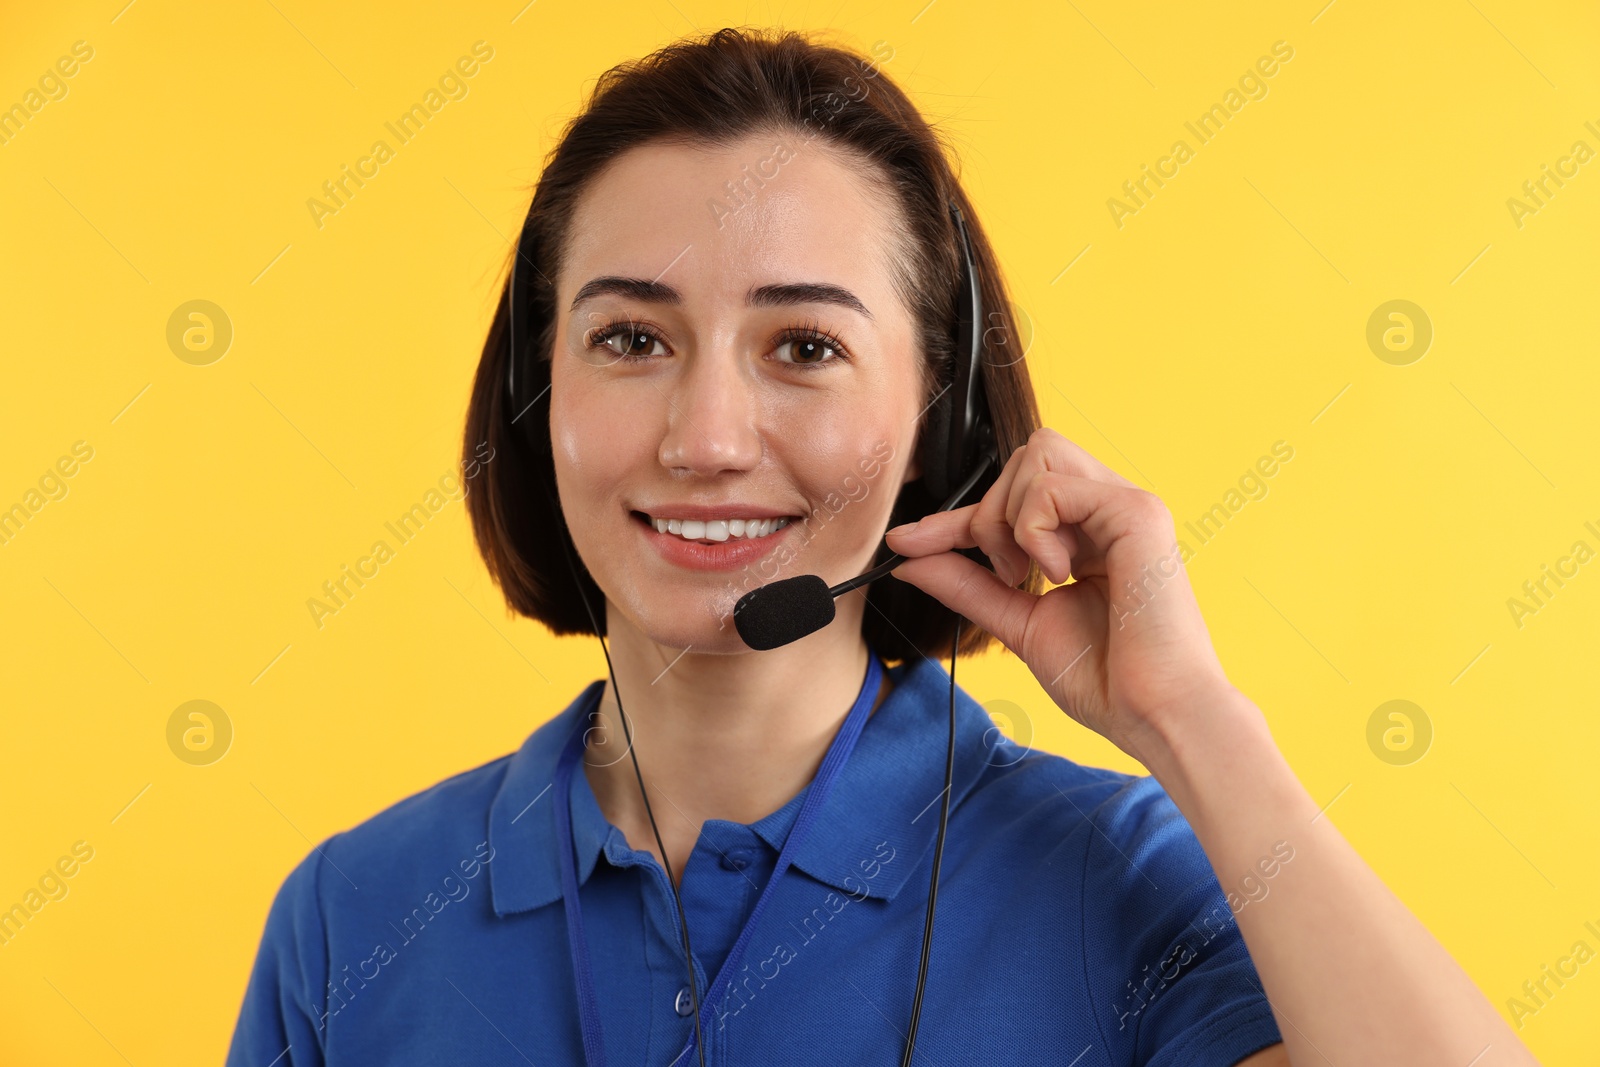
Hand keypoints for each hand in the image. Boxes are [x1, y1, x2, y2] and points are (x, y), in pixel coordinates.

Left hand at [886, 428, 1243, 763]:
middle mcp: (1112, 510)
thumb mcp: (1018, 621)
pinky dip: (1034, 530)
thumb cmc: (1105, 680)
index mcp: (1091, 533)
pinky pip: (1052, 486)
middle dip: (991, 512)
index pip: (1015, 495)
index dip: (957, 516)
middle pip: (1027, 455)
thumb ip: (966, 585)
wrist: (1152, 716)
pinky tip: (1059, 574)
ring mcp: (1129, 506)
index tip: (908, 542)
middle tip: (1007, 575)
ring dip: (1012, 517)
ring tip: (1034, 575)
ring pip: (1038, 455)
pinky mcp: (1138, 512)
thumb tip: (909, 560)